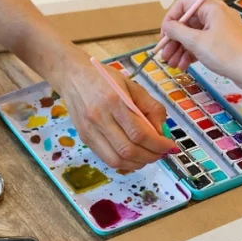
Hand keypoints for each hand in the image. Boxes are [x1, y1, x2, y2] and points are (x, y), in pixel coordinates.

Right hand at [55, 50, 172, 171]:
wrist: (72, 77)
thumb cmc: (103, 78)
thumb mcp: (131, 85)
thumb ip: (150, 107)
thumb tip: (162, 131)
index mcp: (114, 101)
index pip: (139, 132)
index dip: (158, 144)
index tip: (169, 145)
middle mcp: (99, 118)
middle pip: (128, 150)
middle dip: (151, 156)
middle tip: (162, 153)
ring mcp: (90, 131)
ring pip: (117, 160)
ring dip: (138, 163)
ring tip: (149, 156)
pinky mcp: (85, 139)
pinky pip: (107, 159)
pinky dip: (124, 163)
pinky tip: (133, 156)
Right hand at [158, 0, 241, 82]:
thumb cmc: (225, 53)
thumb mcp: (196, 42)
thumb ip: (177, 32)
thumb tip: (167, 26)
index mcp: (211, 8)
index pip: (183, 5)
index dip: (170, 20)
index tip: (163, 37)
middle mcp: (216, 14)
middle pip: (187, 22)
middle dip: (174, 40)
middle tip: (164, 56)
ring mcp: (221, 28)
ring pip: (194, 35)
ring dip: (180, 49)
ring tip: (172, 65)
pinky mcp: (224, 42)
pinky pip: (203, 43)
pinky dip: (192, 53)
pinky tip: (184, 66)